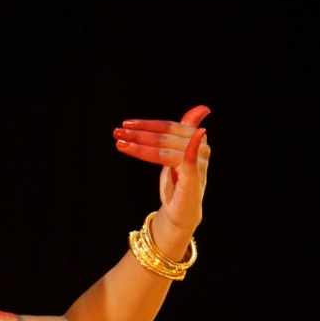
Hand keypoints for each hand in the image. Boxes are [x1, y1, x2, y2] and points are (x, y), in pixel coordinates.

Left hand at [113, 105, 210, 240]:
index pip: (170, 127)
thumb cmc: (178, 182)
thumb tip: (202, 109)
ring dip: (141, 145)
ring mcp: (198, 165)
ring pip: (166, 150)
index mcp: (197, 141)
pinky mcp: (194, 180)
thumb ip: (183, 133)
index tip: (127, 124)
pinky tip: (191, 141)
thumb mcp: (176, 155)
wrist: (181, 211)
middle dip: (139, 135)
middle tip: (117, 132)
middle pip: (166, 137)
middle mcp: (201, 150)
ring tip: (120, 143)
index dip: (149, 124)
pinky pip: (189, 163)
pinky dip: (190, 152)